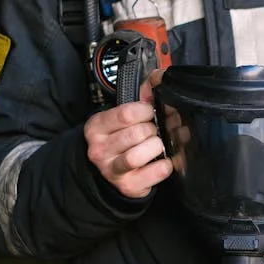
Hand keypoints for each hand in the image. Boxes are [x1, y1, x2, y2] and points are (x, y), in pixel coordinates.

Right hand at [84, 69, 171, 198]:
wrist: (107, 173)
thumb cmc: (119, 140)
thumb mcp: (120, 118)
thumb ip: (141, 98)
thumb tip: (160, 78)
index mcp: (97, 127)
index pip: (126, 113)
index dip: (146, 111)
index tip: (150, 113)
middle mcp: (100, 149)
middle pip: (137, 133)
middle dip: (153, 130)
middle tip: (155, 131)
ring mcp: (113, 169)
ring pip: (142, 153)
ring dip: (157, 146)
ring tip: (157, 146)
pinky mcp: (129, 186)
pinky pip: (157, 172)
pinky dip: (166, 164)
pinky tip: (164, 161)